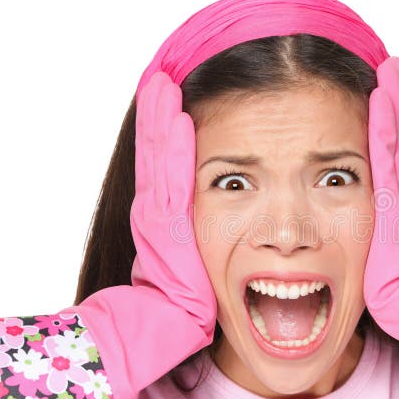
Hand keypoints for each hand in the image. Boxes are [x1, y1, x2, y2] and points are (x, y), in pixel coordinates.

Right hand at [129, 71, 216, 334]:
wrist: (172, 326)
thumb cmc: (196, 292)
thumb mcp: (206, 249)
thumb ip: (212, 222)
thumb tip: (240, 203)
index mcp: (168, 208)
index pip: (168, 156)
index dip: (167, 122)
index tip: (175, 88)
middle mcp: (159, 206)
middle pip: (159, 147)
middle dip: (160, 109)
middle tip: (165, 73)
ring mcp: (158, 215)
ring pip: (158, 156)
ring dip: (161, 118)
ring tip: (164, 81)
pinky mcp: (166, 229)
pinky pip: (170, 181)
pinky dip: (173, 149)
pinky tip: (179, 120)